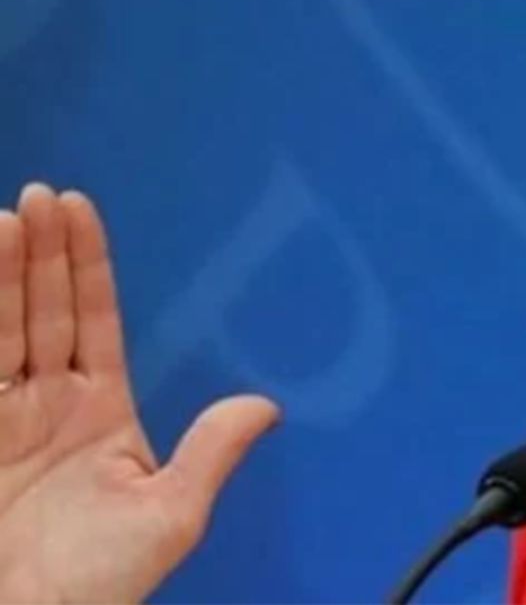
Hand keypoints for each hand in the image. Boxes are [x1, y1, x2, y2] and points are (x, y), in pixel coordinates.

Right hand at [0, 183, 280, 603]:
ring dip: (0, 273)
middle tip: (39, 195)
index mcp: (98, 413)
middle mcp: (45, 406)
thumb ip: (209, 453)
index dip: (85, 264)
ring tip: (6, 217)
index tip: (78, 209)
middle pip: (41, 309)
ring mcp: (0, 419)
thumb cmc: (98, 587)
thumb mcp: (169, 515)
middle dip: (41, 252)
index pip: (91, 319)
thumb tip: (264, 406)